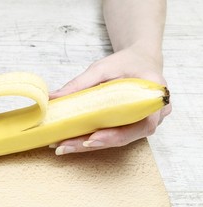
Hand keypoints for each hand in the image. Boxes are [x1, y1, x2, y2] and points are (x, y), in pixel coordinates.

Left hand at [49, 45, 171, 154]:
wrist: (140, 60)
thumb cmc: (126, 62)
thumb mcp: (103, 68)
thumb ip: (80, 83)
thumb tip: (52, 97)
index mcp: (155, 96)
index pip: (143, 124)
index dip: (117, 135)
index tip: (92, 138)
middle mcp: (154, 115)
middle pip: (125, 137)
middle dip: (92, 143)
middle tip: (65, 146)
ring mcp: (143, 123)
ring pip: (116, 140)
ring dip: (89, 145)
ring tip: (63, 146)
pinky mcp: (130, 127)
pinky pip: (112, 136)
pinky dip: (92, 140)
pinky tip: (71, 142)